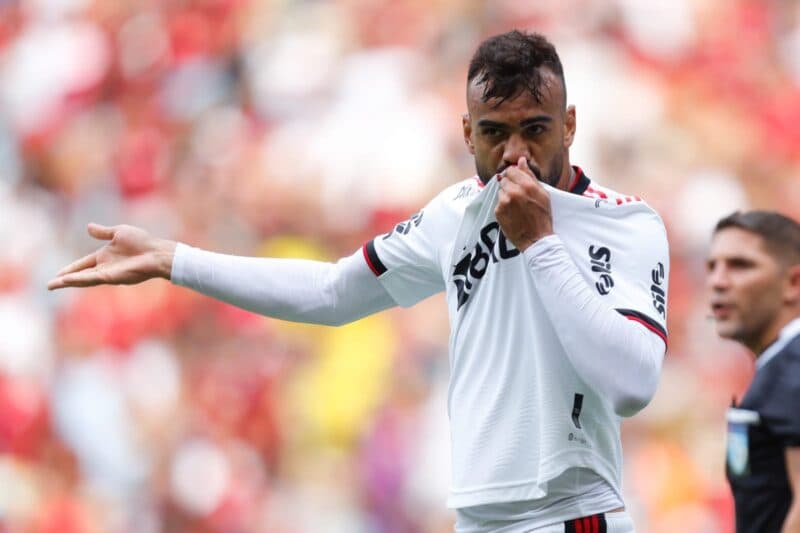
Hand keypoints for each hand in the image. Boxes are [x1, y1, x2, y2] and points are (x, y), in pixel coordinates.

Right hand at [47, 223, 176, 289]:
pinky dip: (79, 279)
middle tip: (50, 285)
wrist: (156, 252)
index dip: (71, 269)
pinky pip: (92, 278)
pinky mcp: (112, 277)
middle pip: (80, 275)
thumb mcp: (119, 232)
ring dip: (69, 282)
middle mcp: (105, 267)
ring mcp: (108, 273)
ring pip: (84, 279)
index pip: (83, 264)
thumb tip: (88, 227)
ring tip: (53, 285)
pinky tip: (67, 281)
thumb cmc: (142, 242)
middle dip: (65, 280)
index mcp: (105, 256)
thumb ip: (103, 232)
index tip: (59, 274)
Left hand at [495, 157, 553, 251]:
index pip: (511, 170)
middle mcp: (514, 191)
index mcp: (527, 185)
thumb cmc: (543, 216)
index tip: (519, 183)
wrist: (537, 239)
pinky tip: (513, 213)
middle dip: (510, 185)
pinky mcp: (498, 212)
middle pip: (504, 180)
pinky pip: (498, 203)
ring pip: (500, 191)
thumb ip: (530, 175)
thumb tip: (521, 160)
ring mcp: (504, 202)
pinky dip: (503, 206)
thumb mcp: (542, 193)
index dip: (514, 176)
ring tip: (517, 207)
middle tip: (519, 197)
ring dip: (506, 196)